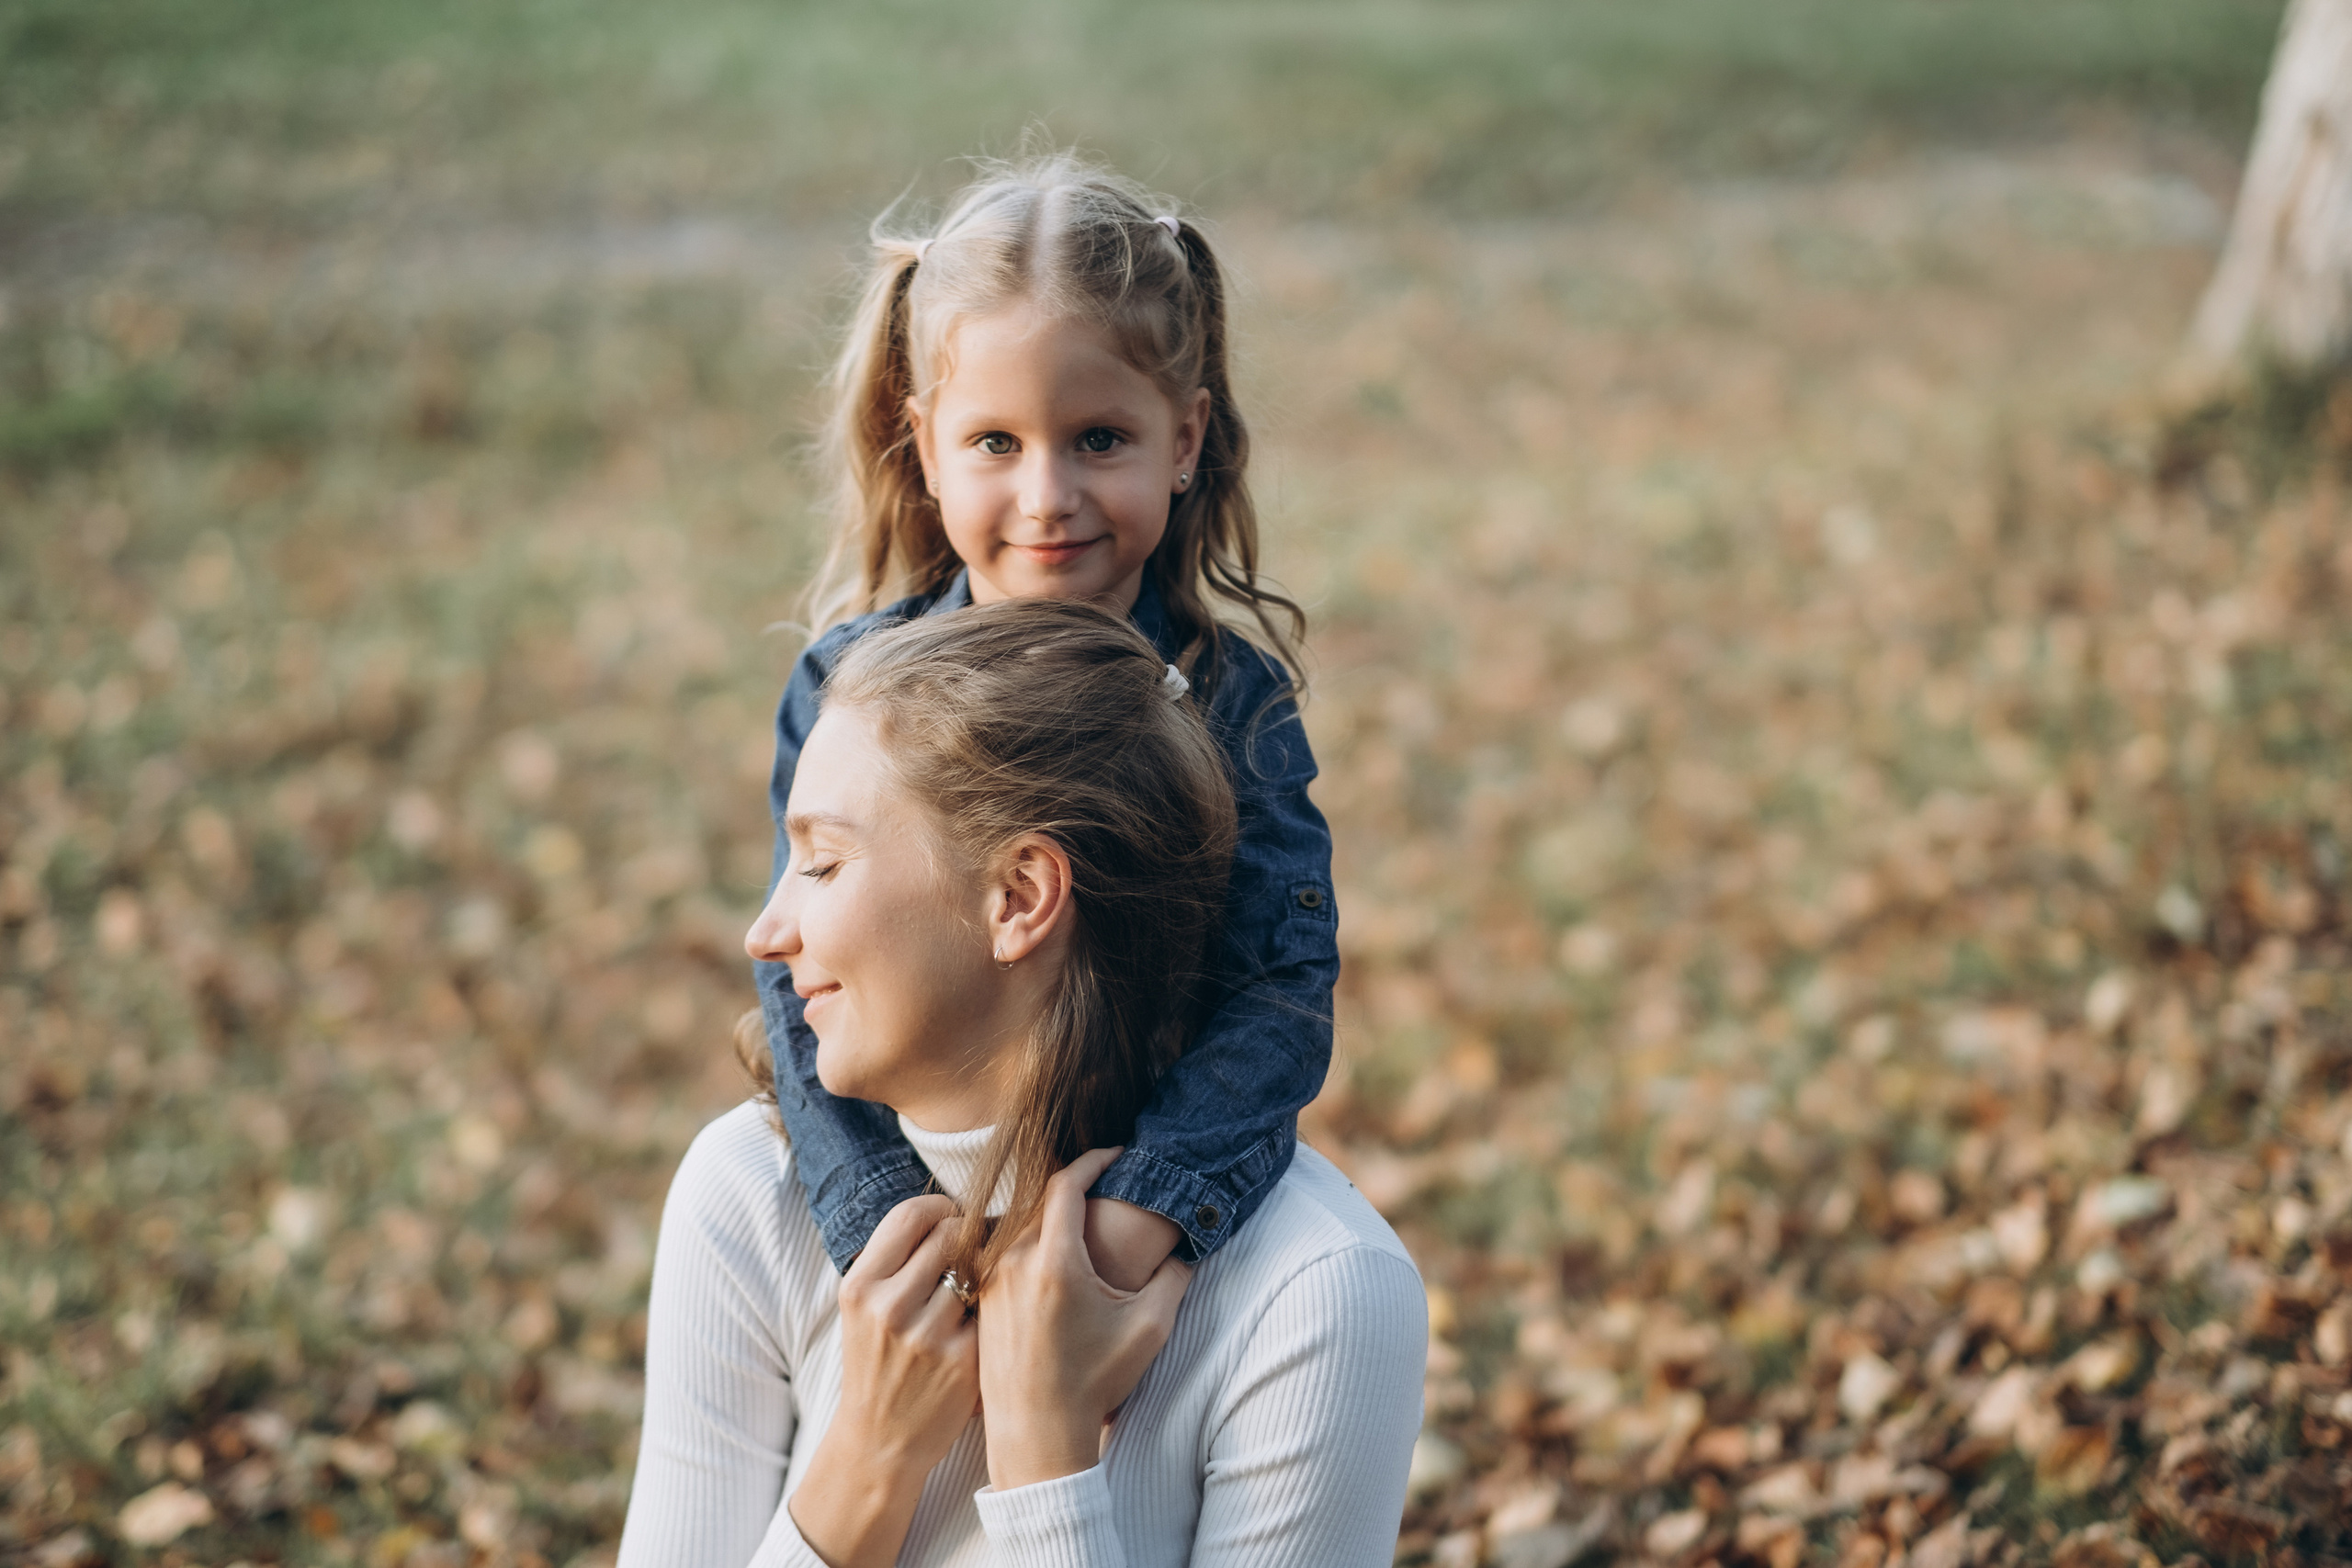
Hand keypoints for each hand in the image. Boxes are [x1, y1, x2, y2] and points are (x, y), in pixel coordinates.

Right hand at [790, 1195, 977, 1567]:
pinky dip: (991, 1311)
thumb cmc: (876, 1364)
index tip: (953, 1215)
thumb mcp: (862, 1309)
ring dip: (982, 1273)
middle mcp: (888, 1308)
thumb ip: (895, 1260)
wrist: (880, 1440)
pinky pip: (992, 1309)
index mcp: (859, 1287)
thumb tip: (948, 1209)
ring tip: (974, 1291)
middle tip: (974, 1250)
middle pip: (951, 1234)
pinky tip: (983, 1326)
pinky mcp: (963, 1362)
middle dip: (969, 1236)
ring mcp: (927, 1337)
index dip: (941, 1206)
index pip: (910, 1214)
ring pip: (977, 1269)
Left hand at [979, 1148, 1192, 1491]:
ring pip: (1018, 1227)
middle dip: (1073, 1190)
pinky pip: (1001, 1254)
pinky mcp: (980, 1300)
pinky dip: (1027, 1246)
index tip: (1115, 1154)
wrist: (1037, 1435)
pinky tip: (1049, 1264)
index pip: (1067, 1183)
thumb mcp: (1148, 1329)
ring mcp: (990, 1282)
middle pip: (1041, 1202)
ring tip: (1078, 1228)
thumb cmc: (1095, 1384)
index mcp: (1055, 1262)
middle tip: (1103, 1190)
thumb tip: (1189, 1248)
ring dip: (1048, 1220)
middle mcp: (1015, 1263)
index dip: (1094, 1160)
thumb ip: (1174, 1279)